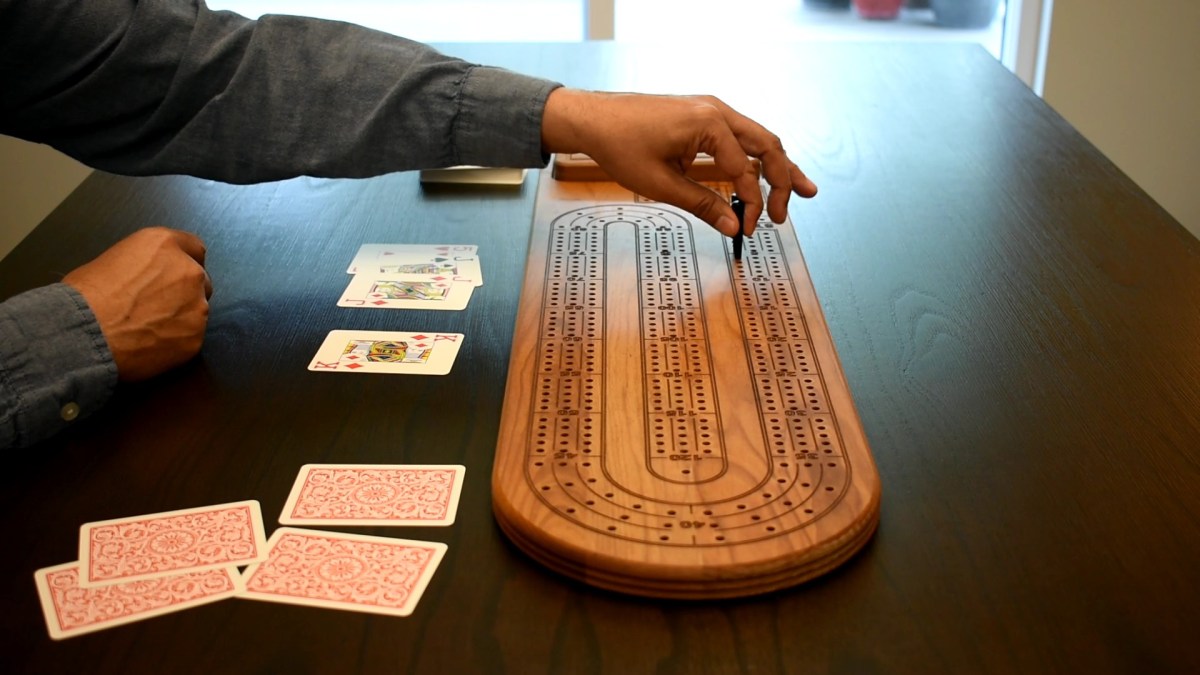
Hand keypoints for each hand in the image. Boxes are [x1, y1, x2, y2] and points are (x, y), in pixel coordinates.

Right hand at [64, 227, 211, 381]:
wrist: (83, 334)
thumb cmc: (84, 296)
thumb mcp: (113, 260)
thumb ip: (143, 265)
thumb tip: (147, 279)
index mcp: (164, 245)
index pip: (193, 247)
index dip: (182, 261)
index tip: (173, 274)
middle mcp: (189, 271)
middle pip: (199, 280)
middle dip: (183, 291)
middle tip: (156, 306)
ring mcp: (197, 306)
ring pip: (197, 310)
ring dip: (181, 317)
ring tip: (148, 329)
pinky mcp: (195, 337)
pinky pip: (190, 337)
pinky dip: (176, 341)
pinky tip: (150, 346)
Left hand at [540, 88, 816, 236]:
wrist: (593, 118)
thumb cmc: (619, 145)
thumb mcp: (661, 184)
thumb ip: (702, 204)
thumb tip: (733, 226)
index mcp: (708, 123)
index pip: (745, 169)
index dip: (752, 204)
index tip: (748, 229)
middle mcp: (716, 110)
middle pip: (767, 146)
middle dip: (783, 181)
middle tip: (787, 214)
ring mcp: (711, 109)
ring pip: (758, 138)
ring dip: (778, 165)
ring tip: (801, 190)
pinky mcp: (703, 114)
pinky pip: (740, 136)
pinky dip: (756, 156)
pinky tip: (764, 173)